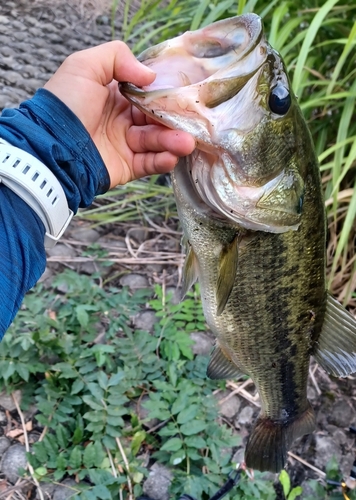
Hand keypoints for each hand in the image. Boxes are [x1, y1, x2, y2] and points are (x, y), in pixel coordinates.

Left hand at [44, 41, 194, 186]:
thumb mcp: (84, 66)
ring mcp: (124, 144)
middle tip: (190, 124)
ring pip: (156, 142)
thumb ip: (117, 57)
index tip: (182, 97)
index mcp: (114, 96)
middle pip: (156, 120)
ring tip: (185, 143)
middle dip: (174, 122)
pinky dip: (162, 161)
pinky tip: (171, 157)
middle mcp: (122, 120)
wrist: (50, 146)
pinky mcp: (126, 167)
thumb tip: (149, 76)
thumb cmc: (65, 104)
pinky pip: (149, 164)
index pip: (147, 95)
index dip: (164, 96)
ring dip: (173, 142)